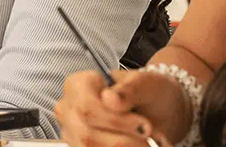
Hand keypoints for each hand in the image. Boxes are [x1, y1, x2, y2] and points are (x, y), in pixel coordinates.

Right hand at [56, 70, 192, 146]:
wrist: (156, 111)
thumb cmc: (146, 93)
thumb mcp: (145, 85)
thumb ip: (129, 90)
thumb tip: (109, 98)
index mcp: (77, 84)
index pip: (86, 107)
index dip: (115, 121)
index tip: (144, 125)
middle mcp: (69, 108)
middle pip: (87, 134)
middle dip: (123, 141)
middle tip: (148, 136)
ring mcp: (72, 131)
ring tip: (145, 142)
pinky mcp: (80, 145)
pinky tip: (134, 144)